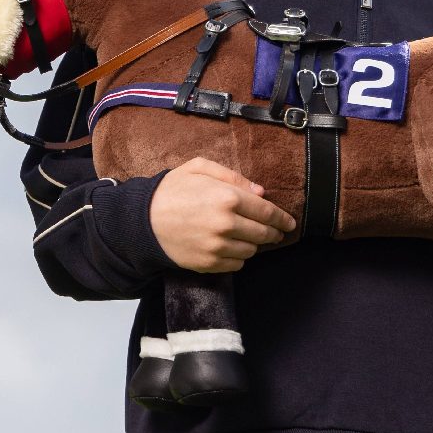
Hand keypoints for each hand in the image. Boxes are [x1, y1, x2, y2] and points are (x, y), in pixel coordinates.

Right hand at [149, 156, 296, 272]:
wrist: (142, 220)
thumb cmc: (171, 190)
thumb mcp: (199, 168)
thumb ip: (233, 176)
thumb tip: (260, 192)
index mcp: (227, 197)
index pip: (267, 212)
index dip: (282, 218)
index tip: (290, 222)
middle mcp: (226, 224)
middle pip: (264, 234)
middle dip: (274, 233)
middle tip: (277, 232)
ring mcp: (217, 246)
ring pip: (251, 251)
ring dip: (254, 244)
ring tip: (248, 237)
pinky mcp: (208, 263)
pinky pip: (236, 264)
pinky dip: (238, 257)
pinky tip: (231, 247)